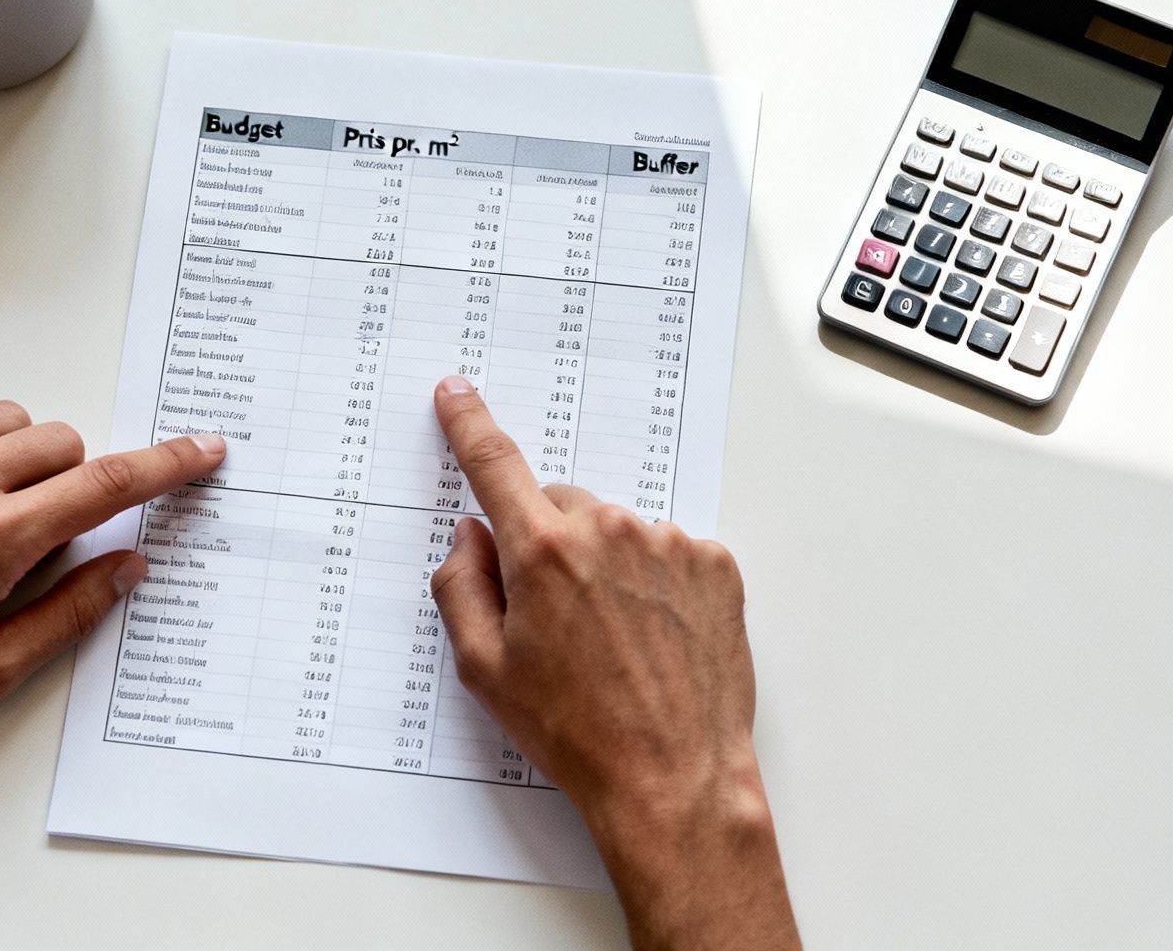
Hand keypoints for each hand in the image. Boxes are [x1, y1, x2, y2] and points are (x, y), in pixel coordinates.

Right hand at [429, 376, 798, 950]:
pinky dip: (656, 583)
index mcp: (543, 553)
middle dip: (550, 546)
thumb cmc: (578, 733)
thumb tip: (471, 536)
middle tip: (557, 621)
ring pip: (618, 532)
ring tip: (616, 643)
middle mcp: (609, 532)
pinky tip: (654, 638)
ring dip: (608, 568)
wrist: (674, 778)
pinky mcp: (715, 564)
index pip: (495, 466)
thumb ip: (462, 587)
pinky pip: (669, 552)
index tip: (457, 393)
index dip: (470, 425)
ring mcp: (669, 544)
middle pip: (561, 508)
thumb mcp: (486, 671)